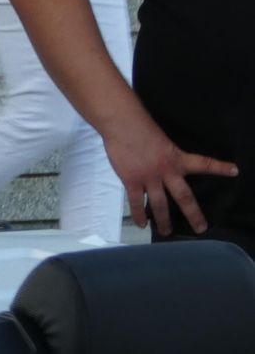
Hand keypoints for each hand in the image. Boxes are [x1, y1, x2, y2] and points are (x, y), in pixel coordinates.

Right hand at [103, 120, 237, 236]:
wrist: (122, 124)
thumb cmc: (140, 127)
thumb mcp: (161, 140)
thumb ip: (166, 156)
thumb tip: (164, 168)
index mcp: (177, 158)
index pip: (203, 164)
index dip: (219, 168)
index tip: (234, 171)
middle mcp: (166, 171)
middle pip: (184, 197)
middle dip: (193, 214)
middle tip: (200, 228)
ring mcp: (149, 177)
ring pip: (160, 204)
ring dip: (163, 220)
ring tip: (166, 232)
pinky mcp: (131, 180)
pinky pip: (136, 202)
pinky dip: (139, 214)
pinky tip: (142, 224)